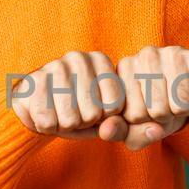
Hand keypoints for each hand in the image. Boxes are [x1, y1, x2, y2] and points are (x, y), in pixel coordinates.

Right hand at [11, 50, 132, 141]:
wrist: (31, 109)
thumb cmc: (75, 114)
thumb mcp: (104, 121)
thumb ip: (132, 127)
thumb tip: (156, 130)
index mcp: (101, 61)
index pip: (114, 106)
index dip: (102, 118)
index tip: (91, 110)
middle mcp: (79, 58)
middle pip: (93, 113)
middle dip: (82, 122)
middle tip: (71, 112)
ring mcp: (54, 66)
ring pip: (71, 118)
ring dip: (63, 124)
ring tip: (57, 112)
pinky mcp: (33, 80)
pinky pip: (48, 120)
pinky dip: (46, 125)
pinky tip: (43, 112)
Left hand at [114, 45, 188, 150]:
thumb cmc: (159, 108)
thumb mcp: (136, 125)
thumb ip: (118, 132)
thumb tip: (112, 130)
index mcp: (123, 70)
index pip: (133, 115)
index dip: (146, 121)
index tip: (149, 111)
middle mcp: (145, 55)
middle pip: (157, 110)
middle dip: (166, 117)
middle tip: (168, 105)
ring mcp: (172, 52)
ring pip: (180, 105)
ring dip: (184, 111)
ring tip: (182, 100)